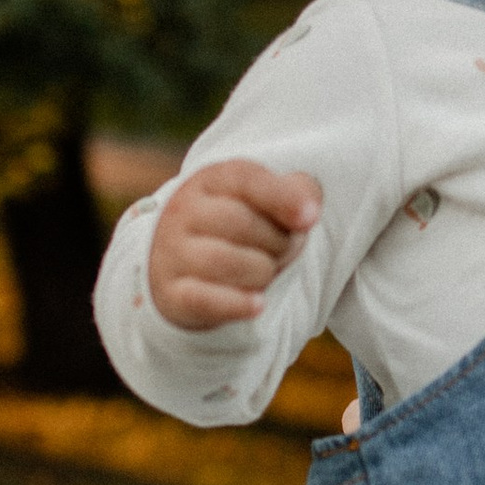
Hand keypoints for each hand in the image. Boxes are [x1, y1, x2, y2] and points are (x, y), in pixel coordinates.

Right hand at [147, 157, 322, 328]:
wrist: (183, 265)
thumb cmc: (238, 229)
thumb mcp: (264, 201)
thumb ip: (294, 192)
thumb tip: (308, 212)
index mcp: (211, 180)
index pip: (246, 179)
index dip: (282, 197)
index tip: (312, 218)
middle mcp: (184, 212)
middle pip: (241, 223)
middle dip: (277, 242)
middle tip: (283, 251)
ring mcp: (172, 253)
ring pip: (224, 261)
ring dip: (262, 273)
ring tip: (265, 273)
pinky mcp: (172, 293)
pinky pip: (204, 299)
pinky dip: (236, 304)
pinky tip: (258, 305)